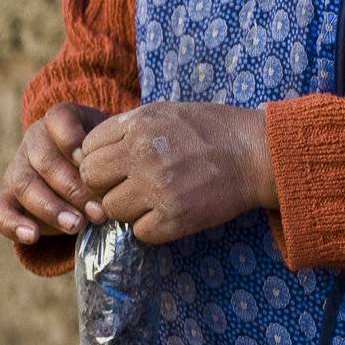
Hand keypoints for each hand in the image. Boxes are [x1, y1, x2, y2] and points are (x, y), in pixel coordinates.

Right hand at [0, 102, 111, 244]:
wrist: (86, 173)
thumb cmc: (104, 157)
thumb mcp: (111, 146)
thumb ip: (111, 155)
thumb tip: (117, 184)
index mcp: (60, 120)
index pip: (59, 119)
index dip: (72, 140)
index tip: (89, 161)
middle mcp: (34, 140)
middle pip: (45, 161)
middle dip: (74, 188)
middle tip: (98, 211)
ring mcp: (17, 168)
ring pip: (25, 186)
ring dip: (51, 208)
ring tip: (76, 225)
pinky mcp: (7, 197)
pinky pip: (0, 210)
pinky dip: (13, 224)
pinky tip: (32, 236)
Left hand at [75, 102, 273, 244]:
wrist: (257, 154)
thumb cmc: (213, 130)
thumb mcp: (166, 113)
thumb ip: (127, 129)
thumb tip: (88, 152)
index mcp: (140, 124)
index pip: (87, 149)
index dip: (99, 159)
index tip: (117, 165)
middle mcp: (143, 154)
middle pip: (91, 180)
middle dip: (105, 185)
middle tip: (130, 185)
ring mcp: (157, 188)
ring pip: (111, 210)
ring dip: (128, 209)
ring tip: (154, 198)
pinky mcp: (174, 218)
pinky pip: (139, 232)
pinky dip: (152, 227)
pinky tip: (170, 212)